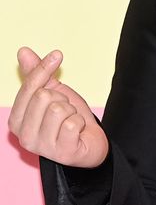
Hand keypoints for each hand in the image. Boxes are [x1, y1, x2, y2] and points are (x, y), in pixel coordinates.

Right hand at [8, 46, 108, 167]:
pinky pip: (72, 124)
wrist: (89, 141)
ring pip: (59, 109)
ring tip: (70, 121)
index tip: (57, 55)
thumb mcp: (52, 91)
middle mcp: (24, 136)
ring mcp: (42, 147)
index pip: (30, 87)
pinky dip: (80, 123)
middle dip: (62, 98)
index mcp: (16, 120)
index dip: (46, 69)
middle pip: (44, 97)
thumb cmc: (66, 116)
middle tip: (65, 110)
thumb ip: (36, 73)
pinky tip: (77, 131)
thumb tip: (23, 51)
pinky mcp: (62, 153)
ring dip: (71, 111)